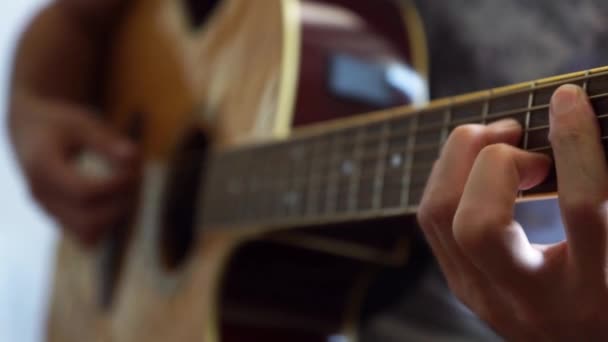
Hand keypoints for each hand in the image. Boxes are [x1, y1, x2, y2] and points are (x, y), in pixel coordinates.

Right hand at [10, 93, 139, 246]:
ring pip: (89, 234)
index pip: (85, 192)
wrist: (29, 130)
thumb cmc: (59, 123)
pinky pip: (87, 235)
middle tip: (136, 180)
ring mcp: (48, 211)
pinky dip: (108, 223)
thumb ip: (106, 141)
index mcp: (43, 169)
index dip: (116, 186)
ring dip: (116, 216)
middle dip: (120, 204)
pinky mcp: (58, 218)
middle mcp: (41, 196)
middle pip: (89, 220)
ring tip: (127, 189)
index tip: (134, 170)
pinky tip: (117, 199)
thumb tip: (134, 156)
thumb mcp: (82, 122)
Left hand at [417, 84, 607, 339]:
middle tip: (523, 139)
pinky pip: (433, 218)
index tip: (568, 100)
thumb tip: (575, 119)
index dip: (574, 143)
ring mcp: (486, 298)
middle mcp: (533, 304)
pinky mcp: (463, 286)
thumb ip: (600, 196)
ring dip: (459, 160)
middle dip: (495, 162)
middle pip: (479, 225)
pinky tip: (480, 163)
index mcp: (599, 294)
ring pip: (439, 216)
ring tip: (500, 140)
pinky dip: (450, 176)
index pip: (583, 209)